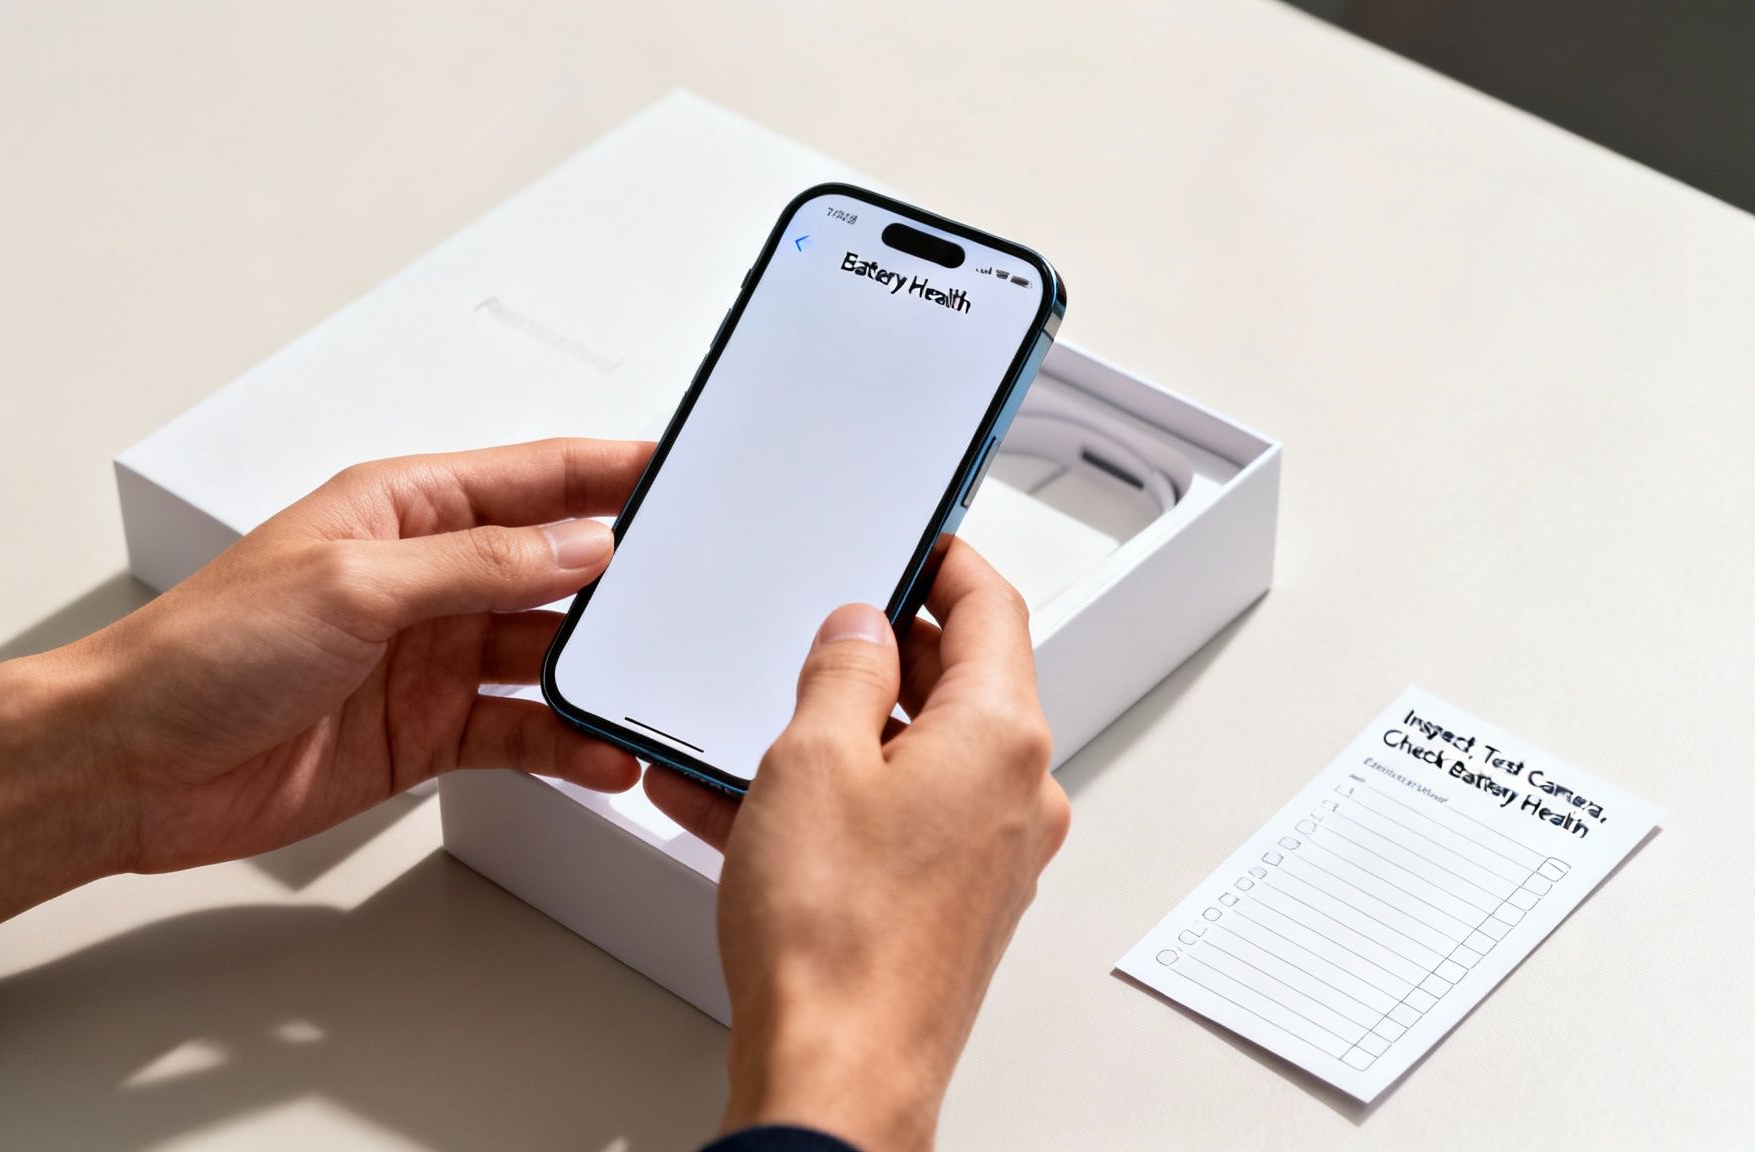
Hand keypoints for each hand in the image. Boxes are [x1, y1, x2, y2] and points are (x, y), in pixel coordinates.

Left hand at [0, 438, 652, 931]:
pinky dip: (565, 742)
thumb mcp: (354, 586)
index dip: (610, 472)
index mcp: (404, 510)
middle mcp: (427, 579)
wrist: (132, 765)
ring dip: (598, 671)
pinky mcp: (427, 732)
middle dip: (624, 579)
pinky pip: (519, 730)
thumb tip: (578, 544)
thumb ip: (478, 566)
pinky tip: (603, 753)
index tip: (685, 471)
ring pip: (547, 653)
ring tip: (656, 685)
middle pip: (554, 567)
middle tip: (696, 592)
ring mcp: (430, 658)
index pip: (532, 478)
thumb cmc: (203, 651)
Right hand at [645, 540, 1071, 1150]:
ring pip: (913, 759)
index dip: (945, 557)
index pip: (993, 606)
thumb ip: (841, 671)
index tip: (915, 537)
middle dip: (878, 652)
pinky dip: (828, 803)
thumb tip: (858, 632)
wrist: (837, 1075)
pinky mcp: (950, 907)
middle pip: (958, 682)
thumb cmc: (837, 938)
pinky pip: (890, 824)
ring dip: (835, 736)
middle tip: (816, 630)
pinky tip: (739, 806)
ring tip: (748, 731)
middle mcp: (1016, 795)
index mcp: (1000, 736)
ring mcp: (989, 858)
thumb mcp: (811, 759)